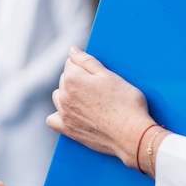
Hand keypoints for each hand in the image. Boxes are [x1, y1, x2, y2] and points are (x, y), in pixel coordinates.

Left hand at [47, 47, 155, 167]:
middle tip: (99, 89)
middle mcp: (63, 95)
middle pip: (65, 79)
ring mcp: (63, 113)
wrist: (132, 135)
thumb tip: (72, 51)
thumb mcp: (110, 76)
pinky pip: (52, 119)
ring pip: (58, 97)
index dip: (86, 66)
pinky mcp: (67, 129)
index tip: (98, 75)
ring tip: (88, 101)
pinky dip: (59, 115)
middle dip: (78, 80)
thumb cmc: (126, 103)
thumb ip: (87, 61)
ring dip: (68, 96)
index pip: (71, 63)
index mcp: (73, 78)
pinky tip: (72, 114)